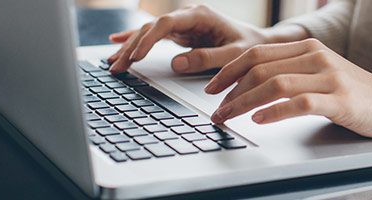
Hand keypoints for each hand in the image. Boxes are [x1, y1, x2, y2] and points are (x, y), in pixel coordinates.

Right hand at [106, 4, 268, 73]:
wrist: (259, 42)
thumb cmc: (250, 46)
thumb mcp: (234, 54)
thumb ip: (207, 58)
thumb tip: (176, 64)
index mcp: (201, 15)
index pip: (167, 24)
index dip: (149, 39)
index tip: (136, 56)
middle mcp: (188, 16)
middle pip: (152, 28)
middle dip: (132, 47)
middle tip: (117, 66)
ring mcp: (183, 24)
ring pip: (148, 32)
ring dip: (129, 47)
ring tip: (113, 64)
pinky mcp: (180, 33)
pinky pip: (153, 36)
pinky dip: (135, 40)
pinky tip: (116, 42)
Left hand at [204, 39, 371, 140]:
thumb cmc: (358, 95)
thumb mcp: (323, 74)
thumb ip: (293, 73)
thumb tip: (251, 85)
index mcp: (310, 48)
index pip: (258, 53)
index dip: (229, 70)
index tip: (212, 88)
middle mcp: (317, 57)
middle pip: (260, 67)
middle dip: (229, 89)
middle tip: (215, 108)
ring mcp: (330, 78)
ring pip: (274, 84)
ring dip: (243, 102)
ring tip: (228, 116)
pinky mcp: (340, 101)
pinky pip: (299, 103)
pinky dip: (274, 112)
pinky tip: (259, 120)